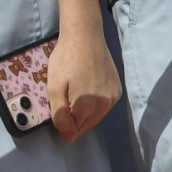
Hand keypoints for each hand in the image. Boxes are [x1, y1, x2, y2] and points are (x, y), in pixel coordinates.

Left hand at [44, 23, 120, 142]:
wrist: (85, 36)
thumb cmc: (66, 58)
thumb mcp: (54, 86)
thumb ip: (60, 114)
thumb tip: (68, 136)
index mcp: (88, 105)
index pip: (73, 130)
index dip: (62, 122)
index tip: (57, 107)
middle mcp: (104, 105)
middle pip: (85, 126)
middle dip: (73, 119)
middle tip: (65, 97)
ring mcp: (113, 98)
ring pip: (95, 118)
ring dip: (84, 114)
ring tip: (75, 93)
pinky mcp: (118, 91)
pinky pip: (103, 108)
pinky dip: (94, 105)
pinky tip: (87, 90)